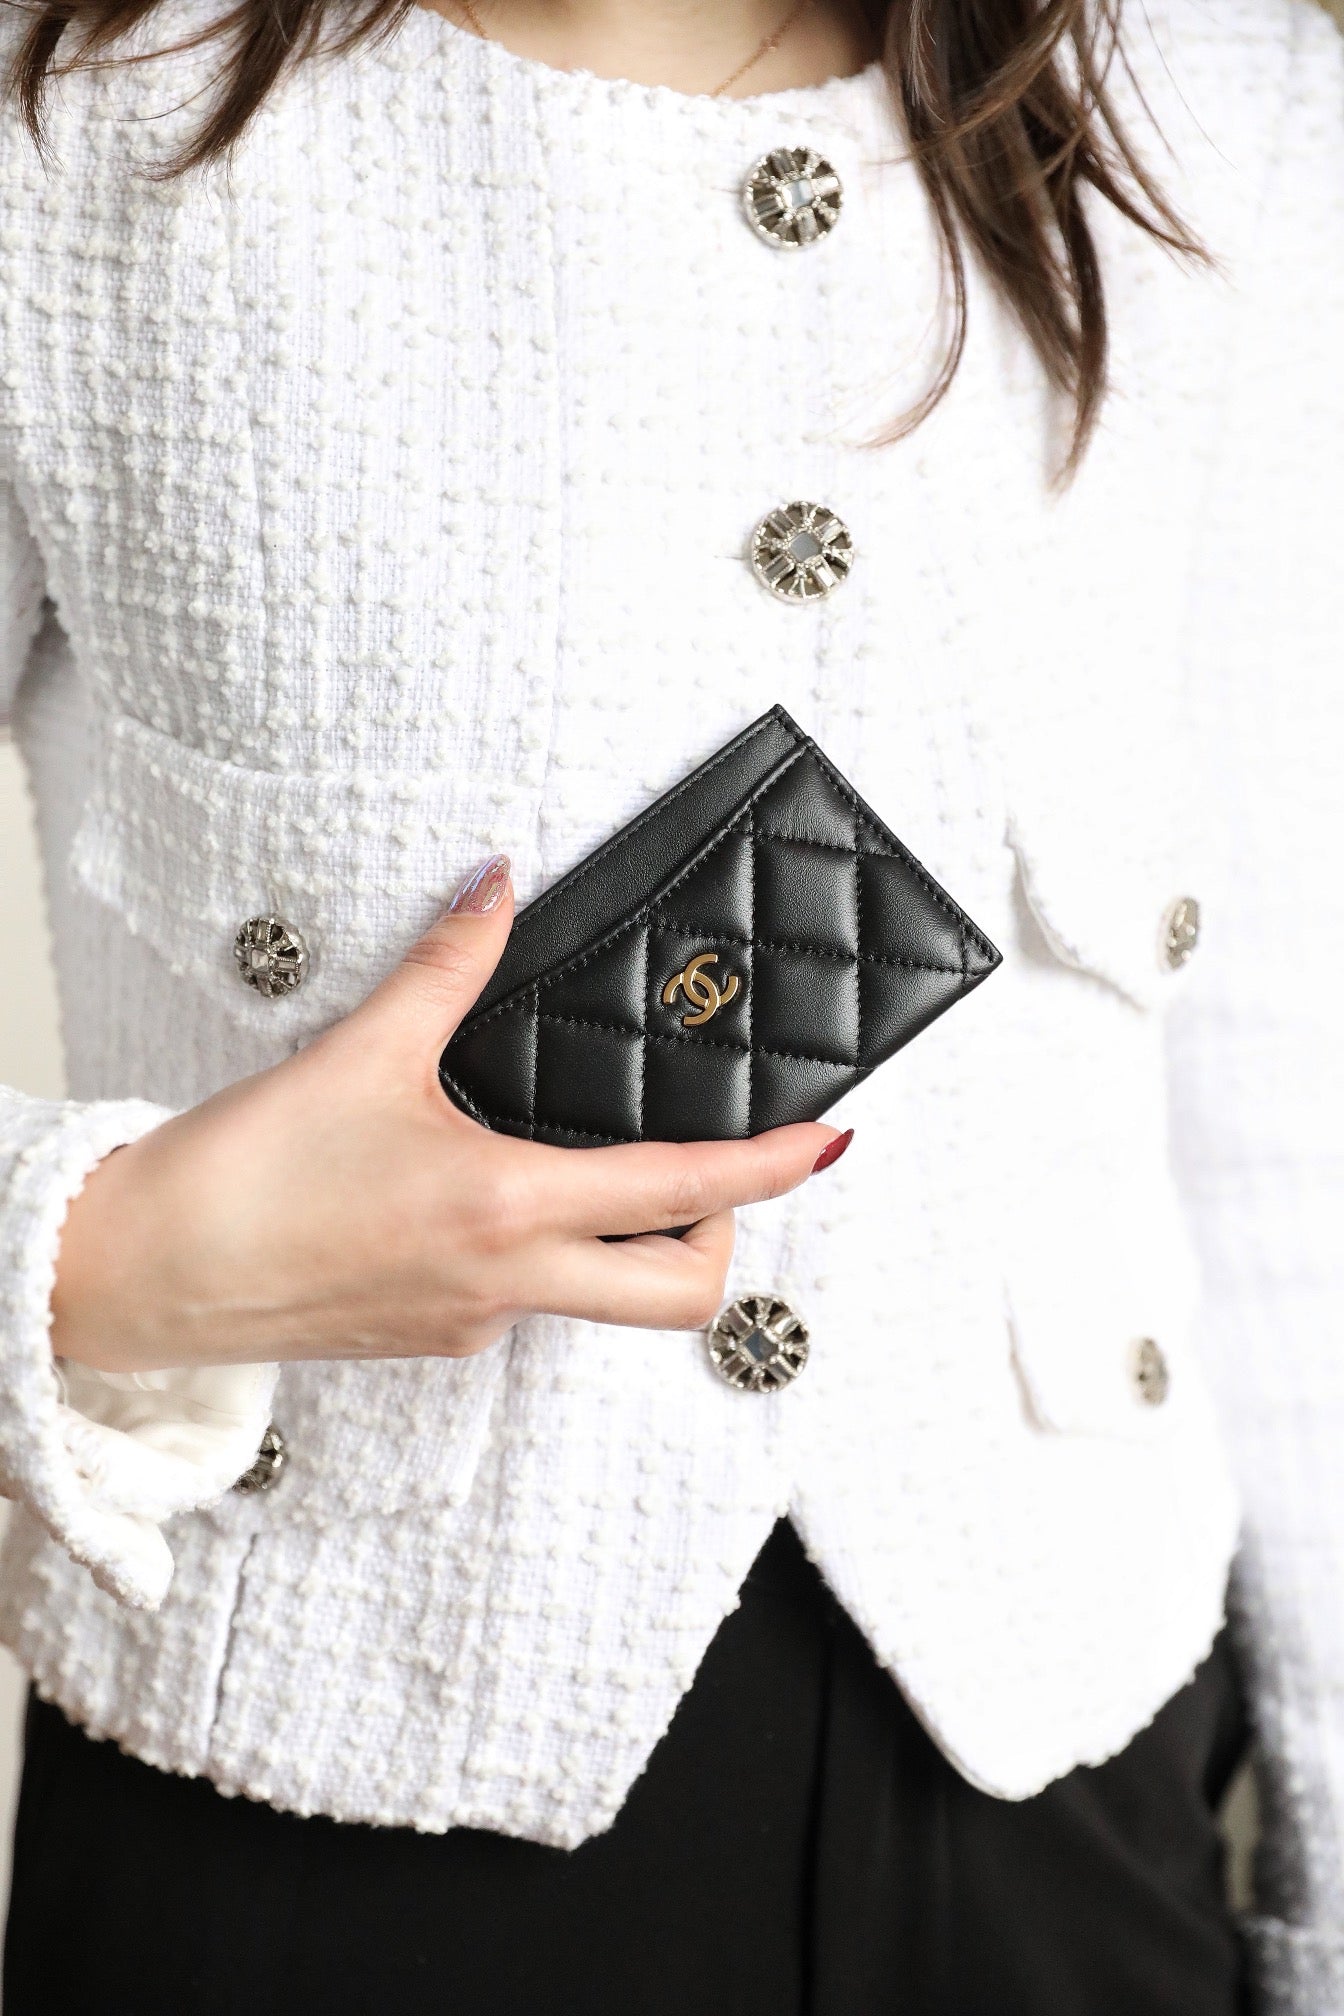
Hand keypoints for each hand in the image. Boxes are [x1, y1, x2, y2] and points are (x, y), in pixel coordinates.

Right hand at [51, 856, 846, 1372]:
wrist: (143, 1276)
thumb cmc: (242, 1177)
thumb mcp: (361, 1051)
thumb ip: (449, 963)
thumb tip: (498, 887)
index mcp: (505, 1209)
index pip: (682, 1194)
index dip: (772, 1168)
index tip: (830, 1140)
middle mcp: (508, 1284)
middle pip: (680, 1295)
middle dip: (723, 1235)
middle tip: (711, 1168)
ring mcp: (476, 1322)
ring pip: (606, 1301)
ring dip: (634, 1241)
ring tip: (596, 1161)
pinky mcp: (437, 1337)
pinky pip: (532, 1300)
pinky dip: (551, 1249)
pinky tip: (490, 1191)